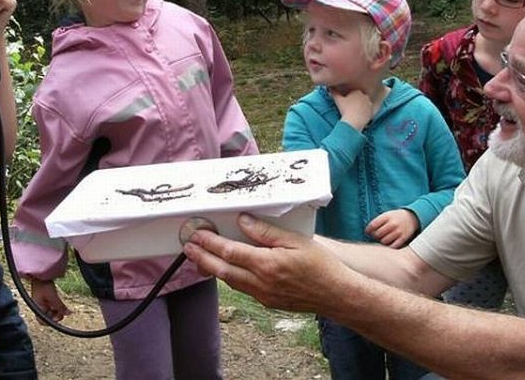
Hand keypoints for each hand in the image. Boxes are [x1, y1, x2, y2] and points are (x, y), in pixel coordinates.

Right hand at [31, 278, 70, 322]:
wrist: (41, 275)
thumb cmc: (44, 285)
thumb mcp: (53, 296)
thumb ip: (60, 306)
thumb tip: (68, 314)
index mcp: (38, 309)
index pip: (42, 322)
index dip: (50, 322)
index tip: (58, 318)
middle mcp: (39, 307)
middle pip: (48, 317)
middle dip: (56, 316)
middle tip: (64, 312)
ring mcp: (42, 303)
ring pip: (51, 312)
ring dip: (57, 311)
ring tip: (63, 307)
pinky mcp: (46, 299)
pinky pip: (52, 306)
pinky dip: (57, 306)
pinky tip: (61, 304)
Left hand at [183, 214, 347, 312]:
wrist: (336, 295)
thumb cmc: (321, 266)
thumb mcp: (296, 241)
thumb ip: (266, 232)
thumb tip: (243, 221)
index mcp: (267, 265)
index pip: (230, 252)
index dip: (210, 242)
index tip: (197, 234)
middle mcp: (261, 283)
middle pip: (222, 270)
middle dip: (202, 257)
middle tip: (187, 246)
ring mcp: (263, 295)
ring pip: (230, 281)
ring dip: (212, 269)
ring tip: (198, 258)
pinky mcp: (268, 302)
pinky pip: (242, 288)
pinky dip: (229, 277)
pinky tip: (224, 270)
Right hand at [330, 88, 373, 131]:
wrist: (353, 120)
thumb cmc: (345, 109)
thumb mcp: (337, 100)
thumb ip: (333, 92)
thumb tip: (329, 87)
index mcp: (357, 91)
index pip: (354, 93)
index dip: (350, 98)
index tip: (347, 103)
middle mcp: (364, 95)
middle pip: (360, 98)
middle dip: (356, 101)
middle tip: (350, 108)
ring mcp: (369, 103)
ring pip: (364, 103)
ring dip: (361, 107)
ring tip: (355, 112)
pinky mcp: (372, 110)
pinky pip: (368, 110)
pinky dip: (365, 112)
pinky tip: (360, 115)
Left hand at [365, 209, 418, 248]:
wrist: (412, 217)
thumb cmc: (395, 217)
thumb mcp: (386, 215)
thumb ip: (377, 222)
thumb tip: (367, 232)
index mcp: (387, 217)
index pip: (373, 225)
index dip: (368, 230)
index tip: (368, 232)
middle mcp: (393, 224)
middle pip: (378, 234)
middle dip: (375, 236)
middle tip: (376, 235)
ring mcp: (398, 231)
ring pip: (384, 241)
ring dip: (381, 241)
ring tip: (383, 238)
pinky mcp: (403, 238)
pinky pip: (393, 246)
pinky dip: (389, 246)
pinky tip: (389, 242)